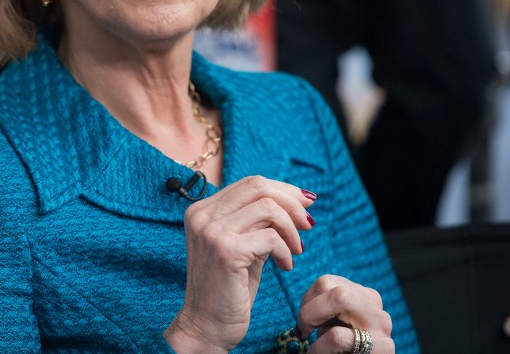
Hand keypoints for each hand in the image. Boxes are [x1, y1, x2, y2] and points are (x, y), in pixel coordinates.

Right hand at [165, 175, 315, 351]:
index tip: (306, 204)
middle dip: (291, 203)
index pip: (249, 183)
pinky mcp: (226, 251)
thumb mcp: (243, 245)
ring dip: (291, 229)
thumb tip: (299, 198)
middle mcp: (203, 216)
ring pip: (268, 209)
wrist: (206, 326)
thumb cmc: (229, 287)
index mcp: (202, 210)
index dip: (282, 190)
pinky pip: (271, 238)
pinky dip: (286, 251)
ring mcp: (212, 232)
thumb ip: (259, 220)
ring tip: (297, 250)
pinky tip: (286, 266)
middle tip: (307, 225)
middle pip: (258, 187)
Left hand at [297, 275, 393, 353]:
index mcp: (365, 301)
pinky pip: (338, 336)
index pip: (328, 281)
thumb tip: (305, 303)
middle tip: (303, 330)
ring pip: (339, 297)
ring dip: (314, 318)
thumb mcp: (334, 328)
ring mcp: (382, 328)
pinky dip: (319, 347)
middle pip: (331, 285)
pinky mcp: (382, 348)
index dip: (306, 300)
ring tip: (312, 340)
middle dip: (308, 306)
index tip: (304, 321)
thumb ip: (327, 310)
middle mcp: (377, 310)